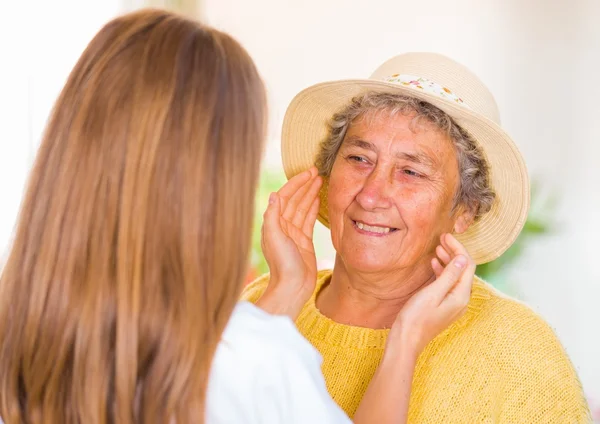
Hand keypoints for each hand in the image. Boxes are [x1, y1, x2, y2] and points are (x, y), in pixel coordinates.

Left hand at [257, 167, 321, 317]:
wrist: (292, 287)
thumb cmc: (282, 264)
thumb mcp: (275, 238)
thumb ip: (273, 217)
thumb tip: (274, 195)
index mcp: (274, 223)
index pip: (285, 196)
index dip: (296, 183)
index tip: (308, 173)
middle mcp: (283, 226)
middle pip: (295, 199)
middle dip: (304, 185)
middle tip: (316, 171)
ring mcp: (294, 233)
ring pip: (303, 208)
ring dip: (310, 193)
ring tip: (320, 180)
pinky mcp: (304, 241)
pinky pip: (309, 220)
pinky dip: (313, 208)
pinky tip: (319, 199)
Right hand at [388, 233, 475, 355]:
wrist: (406, 340)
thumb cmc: (416, 318)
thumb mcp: (433, 293)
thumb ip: (449, 275)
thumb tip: (462, 258)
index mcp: (461, 296)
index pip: (467, 265)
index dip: (458, 248)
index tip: (445, 236)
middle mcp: (460, 300)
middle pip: (464, 270)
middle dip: (454, 252)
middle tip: (442, 238)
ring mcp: (453, 304)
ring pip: (456, 276)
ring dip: (448, 261)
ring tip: (437, 248)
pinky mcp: (444, 306)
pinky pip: (448, 284)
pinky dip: (443, 272)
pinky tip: (434, 264)